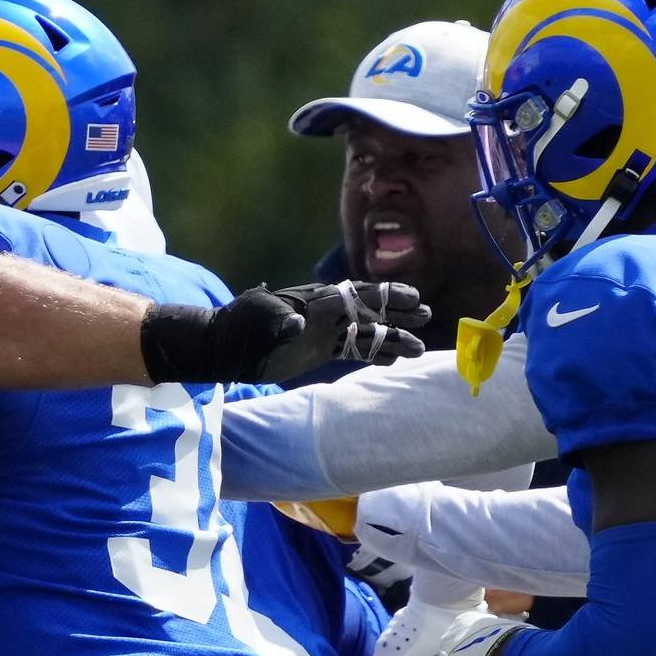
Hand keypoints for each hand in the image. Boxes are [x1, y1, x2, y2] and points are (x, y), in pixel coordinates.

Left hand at [173, 281, 431, 385]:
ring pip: (366, 334)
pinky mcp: (320, 350)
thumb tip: (298, 323)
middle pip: (370, 310)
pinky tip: (393, 360)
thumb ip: (281, 321)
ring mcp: (326, 332)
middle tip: (426, 315)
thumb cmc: (242, 327)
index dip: (386, 297)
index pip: (359, 295)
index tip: (412, 298)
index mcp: (318, 300)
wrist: (229, 347)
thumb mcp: (260, 320)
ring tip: (417, 348)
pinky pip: (353, 350)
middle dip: (398, 313)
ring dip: (391, 340)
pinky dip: (373, 354)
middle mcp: (328, 314)